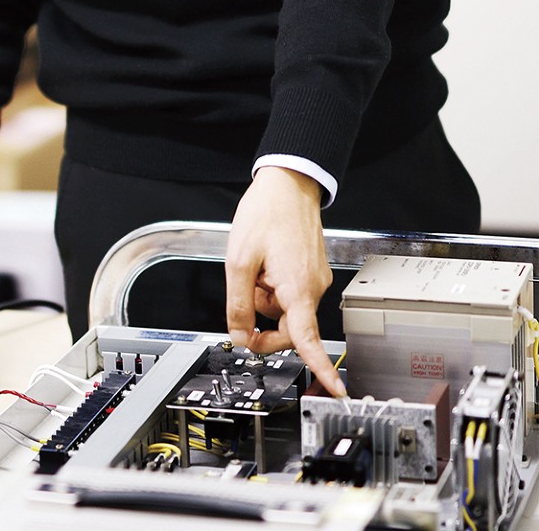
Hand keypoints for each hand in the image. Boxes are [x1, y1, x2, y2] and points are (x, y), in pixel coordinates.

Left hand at [225, 167, 344, 396]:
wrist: (288, 183)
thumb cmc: (267, 213)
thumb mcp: (239, 261)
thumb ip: (238, 304)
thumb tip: (239, 336)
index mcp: (298, 288)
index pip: (308, 340)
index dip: (321, 368)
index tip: (336, 390)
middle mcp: (313, 287)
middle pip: (288, 328)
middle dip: (262, 320)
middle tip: (245, 293)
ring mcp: (315, 278)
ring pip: (285, 308)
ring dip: (266, 297)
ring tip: (256, 266)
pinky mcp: (312, 270)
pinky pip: (291, 292)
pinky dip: (274, 285)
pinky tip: (265, 261)